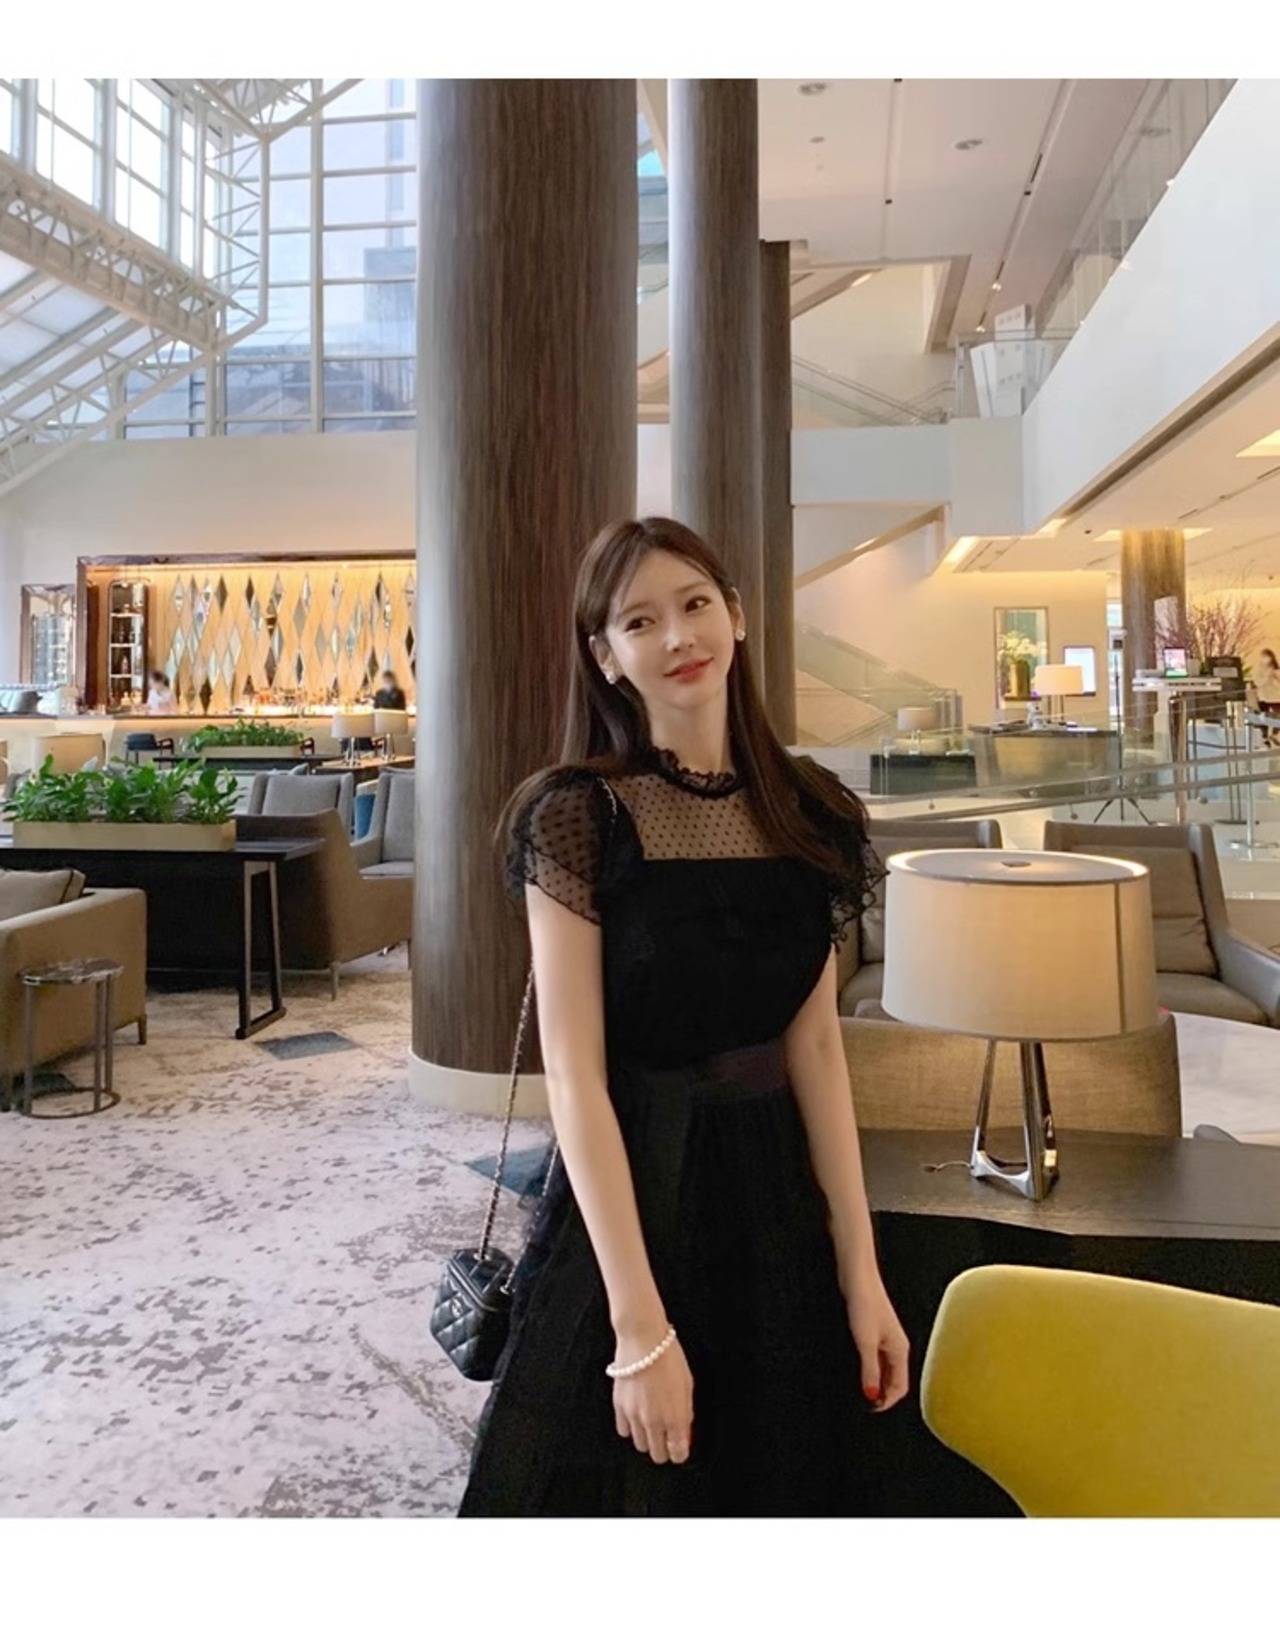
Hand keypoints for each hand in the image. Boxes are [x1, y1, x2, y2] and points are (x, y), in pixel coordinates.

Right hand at [611, 1328, 694, 1465]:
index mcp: (674, 1417)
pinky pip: (624, 1431)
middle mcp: (653, 1421)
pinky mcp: (619, 1407)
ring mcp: (634, 1416)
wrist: (643, 1340)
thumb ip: (686, 1413)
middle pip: (658, 1455)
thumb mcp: (687, 1385)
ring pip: (640, 1446)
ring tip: (652, 1425)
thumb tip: (684, 1430)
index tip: (681, 1447)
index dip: (680, 1452)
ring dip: (647, 1439)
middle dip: (664, 1449)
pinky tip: (637, 1417)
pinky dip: (631, 1428)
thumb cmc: (668, 1358)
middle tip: (667, 1438)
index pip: (678, 1453)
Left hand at [846, 1274, 909, 1412]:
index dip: (887, 1402)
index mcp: (900, 1351)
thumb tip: (872, 1396)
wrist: (858, 1277)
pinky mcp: (875, 1331)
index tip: (870, 1411)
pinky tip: (859, 1371)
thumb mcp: (865, 1342)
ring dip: (877, 1383)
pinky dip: (871, 1370)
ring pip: (887, 1371)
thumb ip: (870, 1370)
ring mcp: (887, 1339)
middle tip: (864, 1405)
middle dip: (883, 1395)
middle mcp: (897, 1347)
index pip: (901, 1387)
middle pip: (895, 1381)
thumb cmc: (865, 1304)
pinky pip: (878, 1359)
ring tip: (860, 1391)